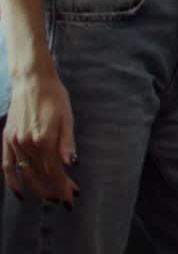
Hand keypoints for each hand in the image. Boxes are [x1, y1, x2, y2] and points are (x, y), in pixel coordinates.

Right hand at [2, 69, 78, 205]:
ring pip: (26, 174)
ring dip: (39, 188)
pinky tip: (20, 192)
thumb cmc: (53, 96)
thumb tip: (72, 164)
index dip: (64, 186)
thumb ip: (67, 143)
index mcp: (44, 138)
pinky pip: (7, 166)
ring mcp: (15, 143)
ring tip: (50, 195)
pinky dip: (13, 181)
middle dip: (54, 189)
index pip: (55, 171)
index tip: (71, 197)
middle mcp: (27, 144)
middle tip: (66, 196)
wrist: (33, 80)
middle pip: (42, 175)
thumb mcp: (67, 117)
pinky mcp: (7, 139)